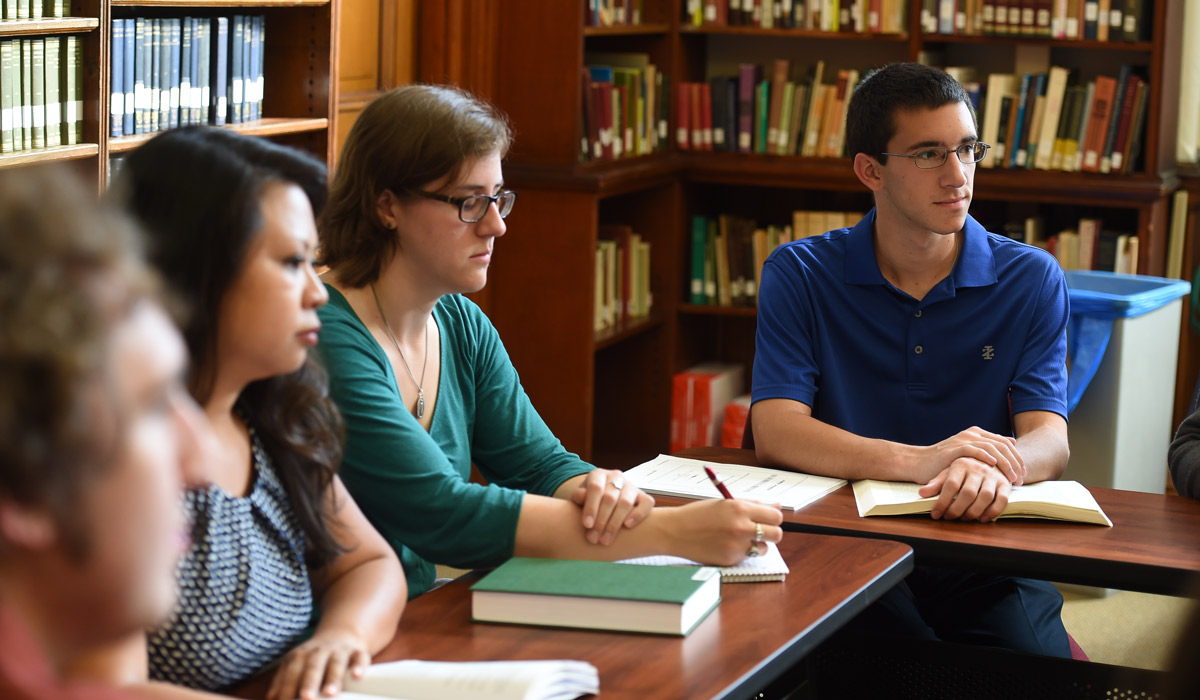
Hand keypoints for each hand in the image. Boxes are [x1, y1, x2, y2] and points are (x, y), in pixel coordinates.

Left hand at [266, 629, 369, 699]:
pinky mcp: (357, 652)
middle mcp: (318, 652)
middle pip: (312, 667)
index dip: (287, 688)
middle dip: (309, 683)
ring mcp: (339, 651)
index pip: (291, 673)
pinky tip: (357, 675)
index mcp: (299, 656)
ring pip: (336, 663)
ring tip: (330, 693)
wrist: (340, 635)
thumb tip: (271, 699)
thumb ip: (282, 683)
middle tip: (306, 698)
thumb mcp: (295, 666)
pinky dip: (359, 666)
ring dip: (333, 678)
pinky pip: (360, 657)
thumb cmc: (313, 660)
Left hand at [570, 469, 653, 544]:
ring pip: (626, 503)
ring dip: (615, 524)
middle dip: (601, 521)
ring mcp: (631, 486)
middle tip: (593, 538)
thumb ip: (578, 496)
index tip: (586, 525)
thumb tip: (581, 496)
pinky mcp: (644, 496)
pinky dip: (638, 515)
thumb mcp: (579, 497)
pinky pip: (646, 504)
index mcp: (599, 474)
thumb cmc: (590, 500)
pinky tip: (627, 526)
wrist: (604, 500)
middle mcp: (616, 477)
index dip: (591, 507)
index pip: (596, 487)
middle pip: (610, 498)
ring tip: (605, 540)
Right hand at [665, 499, 783, 565]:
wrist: (674, 531)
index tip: (768, 519)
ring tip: (740, 538)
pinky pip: (747, 557)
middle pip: (777, 534)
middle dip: (772, 532)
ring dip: (757, 544)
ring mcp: (736, 546)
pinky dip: (741, 552)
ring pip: (765, 549)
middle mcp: (741, 527)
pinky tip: (726, 545)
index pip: (776, 516)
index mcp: (740, 508)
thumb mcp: (725, 503)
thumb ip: (752, 505)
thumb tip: (777, 506)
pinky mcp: (730, 560)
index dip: (773, 517)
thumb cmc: (698, 514)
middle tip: (760, 531)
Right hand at [914, 426, 1026, 485]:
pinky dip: (986, 456)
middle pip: (1002, 445)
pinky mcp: (954, 448)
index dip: (1017, 458)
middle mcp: (972, 434)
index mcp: (977, 434)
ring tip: (1012, 477)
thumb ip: (987, 449)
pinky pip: (974, 450)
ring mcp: (963, 440)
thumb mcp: (969, 455)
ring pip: (992, 448)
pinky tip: (993, 466)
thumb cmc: (944, 463)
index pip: (1005, 443)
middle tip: (1021, 478)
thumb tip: (1011, 444)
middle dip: (1015, 462)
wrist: (919, 463)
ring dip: (1005, 463)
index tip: (1024, 474)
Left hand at [917, 458, 1013, 521]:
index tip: (935, 514)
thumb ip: (936, 483)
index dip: (942, 502)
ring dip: (973, 512)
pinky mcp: (1005, 483)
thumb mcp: (948, 472)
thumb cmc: (964, 469)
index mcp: (961, 464)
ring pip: (985, 497)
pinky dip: (993, 512)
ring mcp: (993, 475)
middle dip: (956, 509)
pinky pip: (1002, 500)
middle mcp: (978, 468)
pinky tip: (982, 519)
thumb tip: (922, 493)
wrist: (989, 456)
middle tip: (949, 518)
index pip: (951, 484)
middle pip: (968, 493)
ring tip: (963, 518)